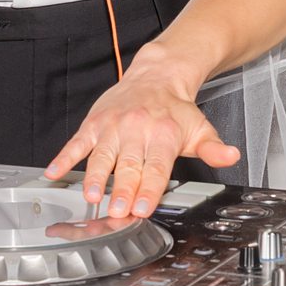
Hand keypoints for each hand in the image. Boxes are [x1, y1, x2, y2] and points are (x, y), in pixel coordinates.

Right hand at [43, 51, 240, 218]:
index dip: (148, 190)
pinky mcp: (94, 122)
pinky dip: (64, 158)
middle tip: (116, 211)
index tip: (141, 208)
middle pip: (129, 165)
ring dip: (95, 177)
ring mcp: (113, 126)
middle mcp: (137, 129)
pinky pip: (77, 142)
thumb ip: (213, 148)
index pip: (156, 168)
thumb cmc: (176, 109)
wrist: (156, 74)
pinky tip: (54, 172)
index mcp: (164, 134)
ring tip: (91, 195)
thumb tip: (231, 156)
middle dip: (122, 189)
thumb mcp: (200, 128)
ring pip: (102, 155)